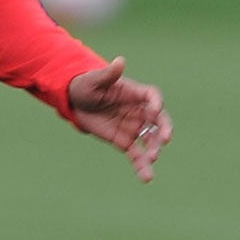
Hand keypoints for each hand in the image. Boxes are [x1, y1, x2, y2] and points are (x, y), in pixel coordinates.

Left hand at [67, 56, 171, 182]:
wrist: (74, 102)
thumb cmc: (85, 85)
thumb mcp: (93, 79)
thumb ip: (108, 74)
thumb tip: (120, 61)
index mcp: (134, 93)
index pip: (152, 97)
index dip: (155, 104)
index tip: (153, 112)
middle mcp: (138, 110)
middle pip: (158, 120)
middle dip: (163, 129)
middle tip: (165, 139)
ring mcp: (133, 127)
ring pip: (150, 140)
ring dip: (154, 148)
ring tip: (152, 158)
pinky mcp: (125, 141)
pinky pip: (137, 155)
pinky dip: (142, 166)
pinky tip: (147, 178)